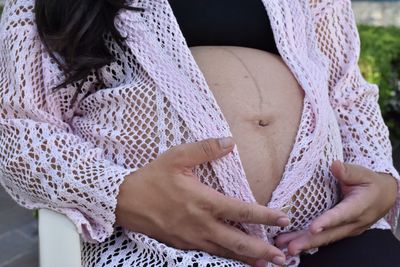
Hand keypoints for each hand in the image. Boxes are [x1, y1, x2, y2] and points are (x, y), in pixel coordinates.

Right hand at [115, 137, 289, 265]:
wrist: (125, 201)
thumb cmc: (152, 178)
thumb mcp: (177, 157)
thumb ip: (205, 149)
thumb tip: (229, 142)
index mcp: (203, 201)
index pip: (241, 210)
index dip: (265, 216)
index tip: (283, 219)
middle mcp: (201, 224)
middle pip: (238, 241)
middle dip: (262, 251)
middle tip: (282, 257)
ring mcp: (192, 238)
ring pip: (225, 252)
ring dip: (247, 259)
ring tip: (266, 264)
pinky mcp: (183, 245)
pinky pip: (210, 252)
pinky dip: (227, 256)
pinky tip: (235, 257)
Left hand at [275, 160, 397, 255]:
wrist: (384, 196)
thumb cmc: (371, 183)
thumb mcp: (363, 173)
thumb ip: (348, 171)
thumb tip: (334, 165)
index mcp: (358, 207)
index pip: (341, 215)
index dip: (327, 222)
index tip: (312, 228)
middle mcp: (353, 223)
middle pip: (329, 234)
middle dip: (309, 241)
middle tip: (291, 247)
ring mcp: (347, 230)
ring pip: (325, 239)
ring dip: (305, 244)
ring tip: (286, 248)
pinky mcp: (341, 231)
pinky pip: (325, 239)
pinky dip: (309, 242)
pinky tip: (293, 243)